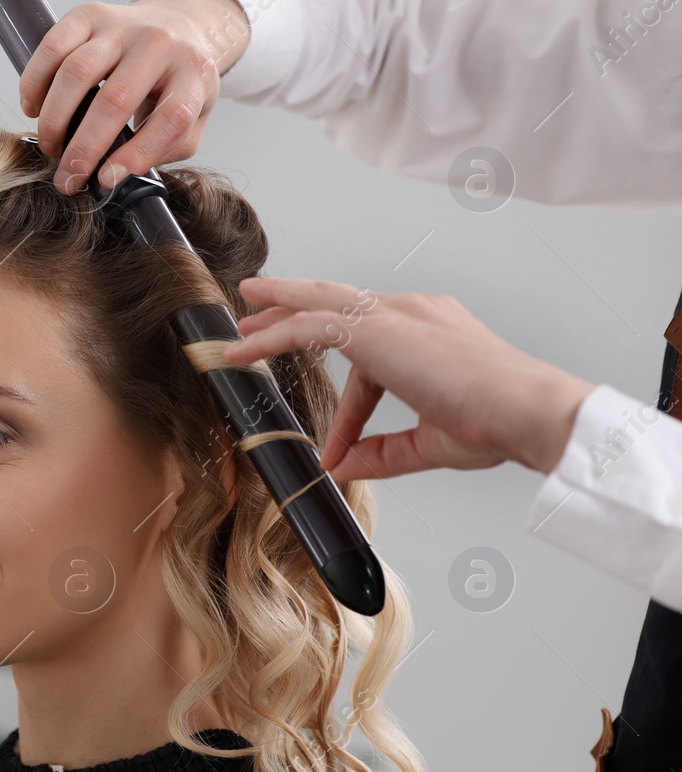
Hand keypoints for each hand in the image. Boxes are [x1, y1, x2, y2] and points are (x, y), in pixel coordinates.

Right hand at [17, 0, 249, 194]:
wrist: (177, 23)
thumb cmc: (179, 80)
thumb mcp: (193, 118)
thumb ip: (165, 149)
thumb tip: (116, 175)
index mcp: (194, 73)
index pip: (171, 117)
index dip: (138, 154)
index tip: (107, 180)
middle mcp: (160, 44)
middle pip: (115, 99)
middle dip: (84, 148)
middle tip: (67, 178)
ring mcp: (122, 26)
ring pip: (77, 72)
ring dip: (54, 118)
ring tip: (51, 145)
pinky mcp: (89, 15)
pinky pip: (53, 46)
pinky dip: (35, 81)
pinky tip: (33, 107)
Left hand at [222, 277, 596, 480]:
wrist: (528, 411)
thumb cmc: (499, 424)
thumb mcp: (429, 443)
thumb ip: (382, 454)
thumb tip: (342, 468)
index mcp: (433, 331)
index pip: (374, 358)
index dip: (352, 408)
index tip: (337, 444)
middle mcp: (413, 312)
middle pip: (339, 304)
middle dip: (296, 307)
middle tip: (260, 310)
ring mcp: (394, 315)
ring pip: (318, 303)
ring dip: (276, 308)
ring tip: (242, 313)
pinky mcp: (374, 329)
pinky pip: (308, 326)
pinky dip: (271, 336)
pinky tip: (243, 348)